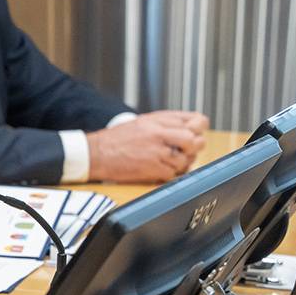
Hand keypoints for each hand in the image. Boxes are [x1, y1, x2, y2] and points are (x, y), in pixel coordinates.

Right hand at [88, 110, 208, 182]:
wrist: (96, 153)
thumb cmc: (117, 139)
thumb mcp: (143, 122)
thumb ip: (167, 123)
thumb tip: (191, 128)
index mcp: (158, 119)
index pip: (197, 121)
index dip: (199, 129)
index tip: (194, 134)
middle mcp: (160, 133)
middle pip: (195, 141)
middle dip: (193, 148)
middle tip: (184, 151)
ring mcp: (157, 151)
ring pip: (186, 160)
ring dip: (180, 163)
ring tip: (167, 162)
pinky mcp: (153, 168)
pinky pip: (174, 173)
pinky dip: (169, 174)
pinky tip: (158, 170)